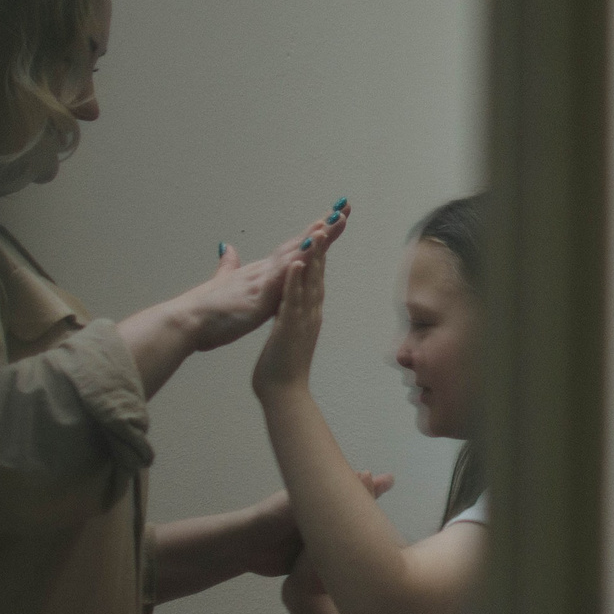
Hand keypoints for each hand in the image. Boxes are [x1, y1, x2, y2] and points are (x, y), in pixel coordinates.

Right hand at [182, 205, 353, 353]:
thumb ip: (227, 266)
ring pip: (291, 255)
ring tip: (333, 221)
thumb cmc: (205, 310)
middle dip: (323, 228)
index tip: (331, 219)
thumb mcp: (223, 285)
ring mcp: (260, 282)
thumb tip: (227, 248)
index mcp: (261, 273)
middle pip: (298, 245)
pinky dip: (295, 264)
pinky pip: (278, 278)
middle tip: (343, 208)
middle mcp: (263, 272)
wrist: (185, 323)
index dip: (313, 235)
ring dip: (313, 239)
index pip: (293, 249)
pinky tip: (309, 253)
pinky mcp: (256, 297)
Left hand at [248, 470, 393, 575]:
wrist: (244, 550)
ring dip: (364, 538)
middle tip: (391, 504)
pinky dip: (350, 560)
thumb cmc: (269, 520)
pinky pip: (337, 560)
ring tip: (388, 538)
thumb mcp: (300, 503)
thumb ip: (327, 495)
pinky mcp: (315, 561)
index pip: (351, 492)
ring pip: (347, 539)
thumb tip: (365, 473)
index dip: (372, 488)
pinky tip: (365, 563)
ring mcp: (319, 541)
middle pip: (353, 514)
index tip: (391, 480)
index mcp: (319, 501)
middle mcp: (322, 519)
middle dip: (371, 509)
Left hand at [250, 221, 339, 396]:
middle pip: (319, 273)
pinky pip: (293, 301)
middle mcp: (311, 313)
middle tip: (332, 220)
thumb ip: (289, 316)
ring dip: (314, 257)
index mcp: (308, 313)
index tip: (322, 229)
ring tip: (318, 231)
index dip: (320, 252)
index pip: (316, 277)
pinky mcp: (290, 328)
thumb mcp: (287, 334)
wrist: (283, 393)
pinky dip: (296, 281)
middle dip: (324, 246)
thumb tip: (290, 307)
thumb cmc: (281, 366)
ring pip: (310, 283)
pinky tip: (298, 263)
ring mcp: (303, 320)